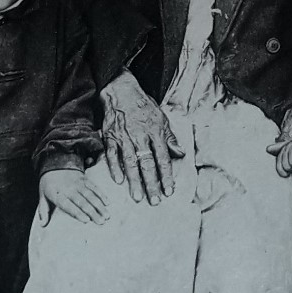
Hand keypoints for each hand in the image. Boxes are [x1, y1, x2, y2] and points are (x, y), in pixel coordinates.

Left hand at [38, 169, 108, 226]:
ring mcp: (78, 183)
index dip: (77, 213)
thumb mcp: (42, 195)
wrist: (54, 162)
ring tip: (106, 215)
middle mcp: (69, 189)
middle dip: (93, 212)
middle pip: (82, 202)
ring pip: (90, 195)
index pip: (68, 205)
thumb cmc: (49, 183)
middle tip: (101, 222)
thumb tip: (43, 225)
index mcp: (57, 194)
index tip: (86, 220)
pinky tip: (107, 202)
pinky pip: (94, 187)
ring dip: (99, 205)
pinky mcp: (84, 179)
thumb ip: (43, 210)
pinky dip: (101, 194)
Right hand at [100, 69, 184, 204]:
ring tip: (138, 197)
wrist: (121, 91)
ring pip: (130, 163)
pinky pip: (112, 155)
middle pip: (148, 165)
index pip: (163, 159)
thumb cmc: (143, 107)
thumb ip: (170, 138)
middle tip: (155, 201)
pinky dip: (114, 168)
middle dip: (152, 184)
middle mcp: (140, 137)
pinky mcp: (110, 137)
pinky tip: (118, 181)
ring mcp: (124, 138)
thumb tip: (181, 153)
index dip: (166, 176)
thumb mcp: (162, 119)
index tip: (169, 191)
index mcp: (155, 133)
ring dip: (134, 182)